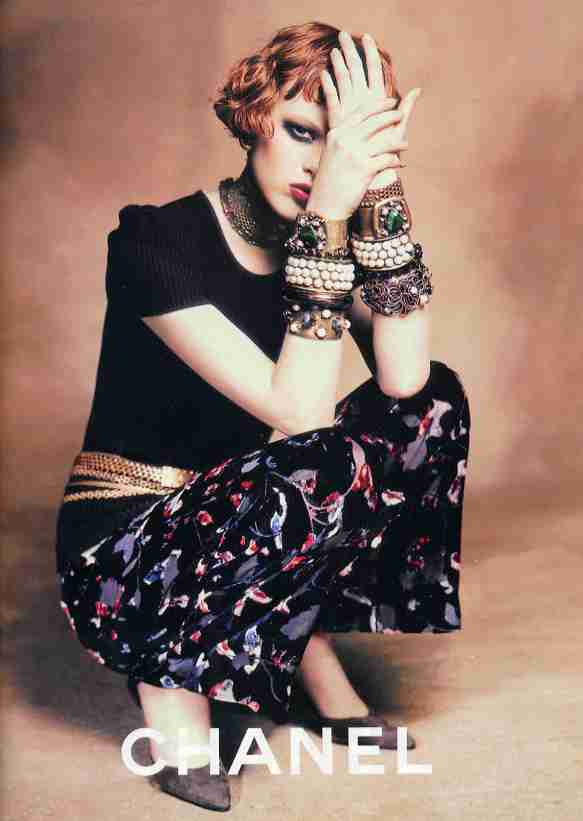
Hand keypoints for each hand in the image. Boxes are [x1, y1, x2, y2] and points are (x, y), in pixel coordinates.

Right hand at [307, 31, 419, 218]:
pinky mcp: (364, 170)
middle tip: (401, 117)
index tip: (391, 101)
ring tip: (405, 145)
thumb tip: (359, 128)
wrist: (324, 205)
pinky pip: (387, 159)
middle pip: (375, 121)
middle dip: (392, 116)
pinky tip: (399, 163)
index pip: (362, 112)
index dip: (379, 105)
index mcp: (337, 134)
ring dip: (398, 142)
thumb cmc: (328, 182)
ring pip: (385, 140)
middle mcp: (345, 140)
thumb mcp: (330, 154)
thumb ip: (343, 138)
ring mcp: (354, 155)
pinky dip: (396, 161)